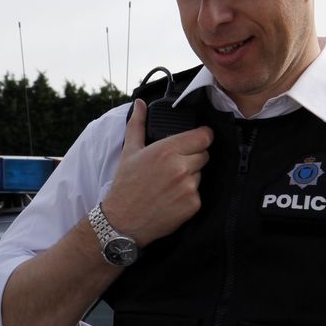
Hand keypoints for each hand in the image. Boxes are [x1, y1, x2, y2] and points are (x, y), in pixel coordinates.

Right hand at [101, 99, 211, 246]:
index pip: (203, 136)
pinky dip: (188, 197)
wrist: (121, 222)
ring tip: (169, 185)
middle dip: (192, 158)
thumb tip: (140, 104)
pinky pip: (198, 194)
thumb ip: (137, 125)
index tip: (193, 142)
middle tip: (173, 168)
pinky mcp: (193, 205)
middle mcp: (180, 167)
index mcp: (166, 150)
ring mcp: (188, 187)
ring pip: (201, 174)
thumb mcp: (129, 152)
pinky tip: (172, 199)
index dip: (199, 138)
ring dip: (190, 177)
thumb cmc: (125, 186)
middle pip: (204, 154)